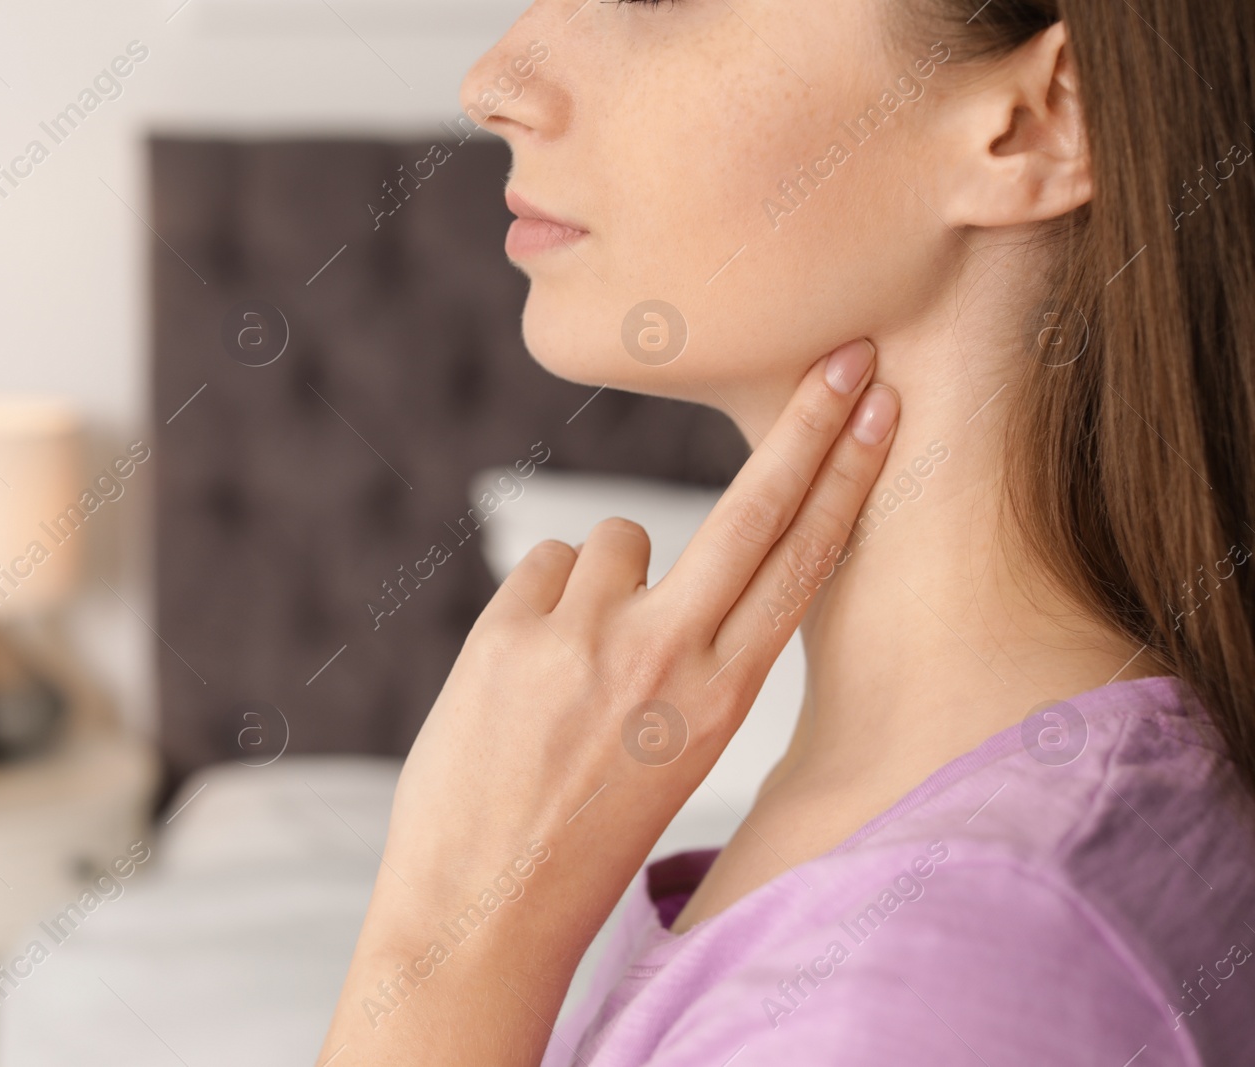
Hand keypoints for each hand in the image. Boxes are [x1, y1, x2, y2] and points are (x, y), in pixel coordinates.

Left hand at [319, 340, 896, 1065]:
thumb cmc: (581, 830)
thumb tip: (647, 560)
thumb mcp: (671, 750)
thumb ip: (681, 653)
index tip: (877, 409)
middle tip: (845, 356)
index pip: (803, 565)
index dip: (845, 477)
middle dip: (807, 428)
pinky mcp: (510, 634)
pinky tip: (524, 674)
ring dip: (598, 584)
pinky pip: (541, 565)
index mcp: (724, 700)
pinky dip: (537, 605)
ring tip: (572, 670)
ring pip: (614, 540)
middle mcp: (668, 659)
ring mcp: (586, 641)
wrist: (486, 905)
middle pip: (754, 511)